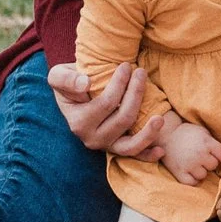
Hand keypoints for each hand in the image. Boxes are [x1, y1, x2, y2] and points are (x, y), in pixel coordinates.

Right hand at [48, 61, 168, 159]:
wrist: (76, 94)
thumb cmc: (70, 82)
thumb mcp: (59, 76)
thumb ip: (66, 79)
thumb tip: (84, 84)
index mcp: (79, 123)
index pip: (105, 103)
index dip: (119, 84)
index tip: (126, 65)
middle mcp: (92, 139)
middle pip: (122, 119)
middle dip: (135, 94)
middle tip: (141, 72)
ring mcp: (107, 146)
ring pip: (130, 145)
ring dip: (148, 133)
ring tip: (160, 117)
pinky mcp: (118, 148)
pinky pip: (135, 156)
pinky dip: (148, 155)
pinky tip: (161, 151)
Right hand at [159, 119, 220, 185]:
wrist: (165, 135)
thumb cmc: (186, 133)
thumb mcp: (203, 132)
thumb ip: (214, 143)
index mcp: (207, 143)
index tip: (219, 158)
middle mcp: (200, 154)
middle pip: (213, 166)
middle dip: (209, 162)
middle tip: (201, 157)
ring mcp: (189, 165)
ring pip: (203, 175)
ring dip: (200, 171)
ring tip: (194, 163)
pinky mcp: (180, 173)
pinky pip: (192, 182)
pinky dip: (192, 179)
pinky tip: (189, 171)